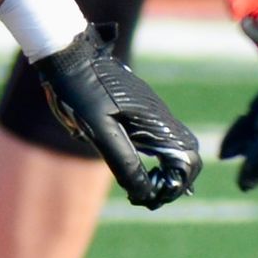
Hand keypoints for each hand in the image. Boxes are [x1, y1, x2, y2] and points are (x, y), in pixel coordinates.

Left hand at [31, 31, 202, 208]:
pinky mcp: (141, 110)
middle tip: (147, 198)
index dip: (176, 185)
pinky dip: (158, 160)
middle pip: (188, 155)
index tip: (150, 197)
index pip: (188, 160)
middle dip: (175, 182)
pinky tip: (138, 170)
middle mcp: (161, 116)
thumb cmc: (81, 92)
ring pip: (176, 147)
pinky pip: (161, 139)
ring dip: (166, 172)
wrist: (69, 58)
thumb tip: (144, 193)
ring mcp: (152, 112)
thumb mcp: (99, 131)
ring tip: (141, 190)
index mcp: (156, 121)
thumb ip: (124, 162)